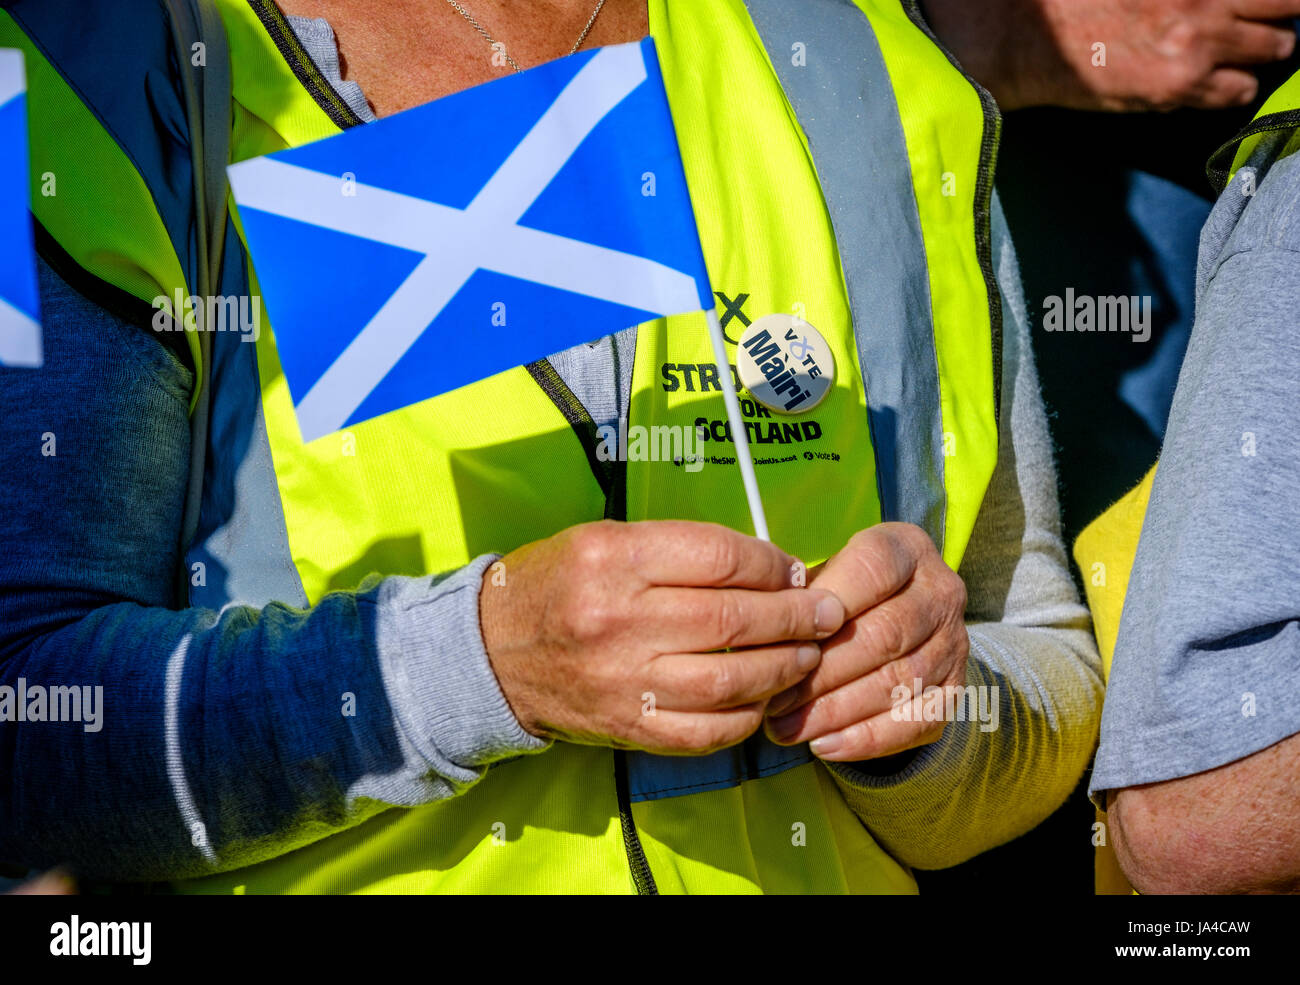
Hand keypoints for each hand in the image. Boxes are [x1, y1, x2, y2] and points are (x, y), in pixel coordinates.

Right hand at [480, 520, 846, 755]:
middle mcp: (619, 620)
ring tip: (808, 655)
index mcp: (614, 559)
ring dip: (785, 669)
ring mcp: (624, 682)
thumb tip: (766, 565)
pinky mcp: (628, 727)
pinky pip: (706, 731)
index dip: (772, 564)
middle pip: (734, 621)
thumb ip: (680, 550)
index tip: (795, 569)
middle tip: (829, 614)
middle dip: (797, 617)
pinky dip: (747, 717)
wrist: (491, 653)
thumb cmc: (557, 584)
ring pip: (730, 682)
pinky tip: (764, 698)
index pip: (720, 558)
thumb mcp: (604, 540)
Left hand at [762, 523, 968, 760]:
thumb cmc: (843, 592)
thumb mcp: (825, 573)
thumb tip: (762, 632)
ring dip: (835, 712)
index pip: (872, 570)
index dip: (826, 604)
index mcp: (906, 549)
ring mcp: (954, 643)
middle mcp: (941, 592)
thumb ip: (802, 594)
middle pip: (884, 635)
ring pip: (897, 683)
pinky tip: (824, 746)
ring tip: (786, 728)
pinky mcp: (955, 689)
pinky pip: (915, 722)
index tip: (781, 635)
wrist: (901, 614)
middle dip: (821, 673)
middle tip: (773, 700)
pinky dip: (866, 739)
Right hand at [922, 0, 1299, 110]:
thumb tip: (1213, 3)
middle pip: (1286, 6)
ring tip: (1241, 58)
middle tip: (1257, 29)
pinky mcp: (1179, 85)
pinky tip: (1213, 86)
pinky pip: (1240, 91)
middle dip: (1276, 18)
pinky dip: (1235, 89)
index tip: (1261, 5)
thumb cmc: (1076, 2)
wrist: (1032, 39)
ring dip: (1263, 52)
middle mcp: (1205, 1)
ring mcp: (1197, 43)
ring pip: (1275, 48)